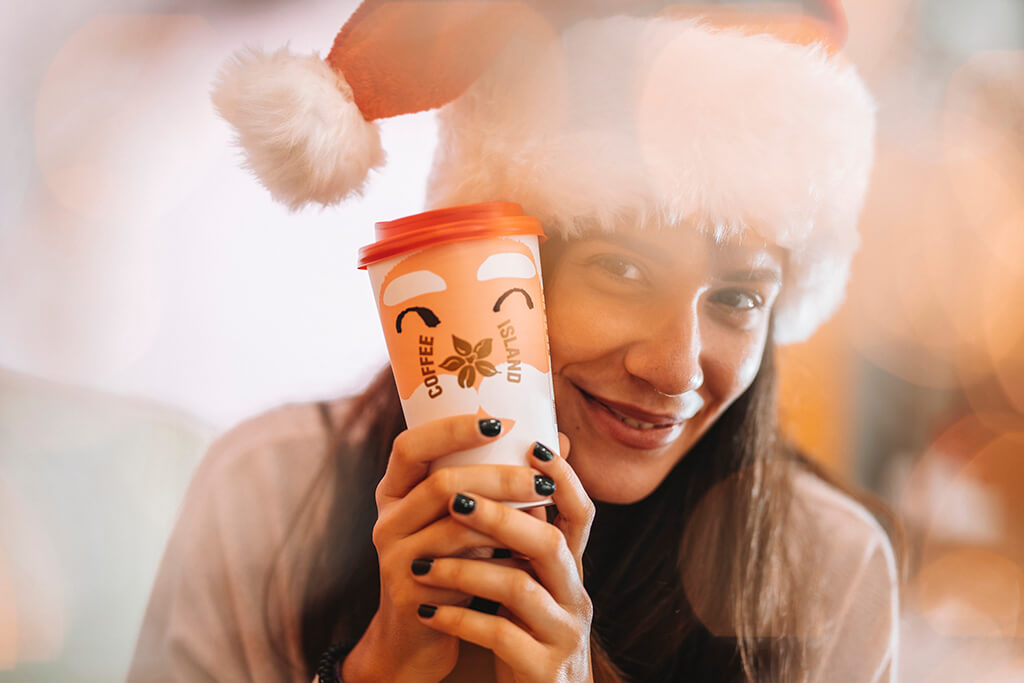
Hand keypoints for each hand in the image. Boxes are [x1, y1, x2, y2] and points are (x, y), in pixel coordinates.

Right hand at [341, 415, 554, 682]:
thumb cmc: (452, 565)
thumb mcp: (467, 521)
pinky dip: (497, 556)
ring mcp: (394, 557)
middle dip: (499, 477)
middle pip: (442, 482)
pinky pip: (461, 567)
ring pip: (455, 525)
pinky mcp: (409, 593)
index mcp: (395, 491)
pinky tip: (523, 552)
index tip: (500, 423)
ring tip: (542, 512)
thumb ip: (499, 483)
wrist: (420, 637)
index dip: (451, 430)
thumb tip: (558, 441)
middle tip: (541, 481)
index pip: (411, 446)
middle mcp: (387, 519)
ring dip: (505, 517)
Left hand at [411, 433, 596, 682]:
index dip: (564, 477)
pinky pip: (499, 636)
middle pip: (549, 544)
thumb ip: (521, 535)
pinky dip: (459, 619)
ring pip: (520, 589)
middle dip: (501, 517)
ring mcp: (562, 633)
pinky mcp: (542, 668)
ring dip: (467, 570)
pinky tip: (427, 610)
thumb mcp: (530, 580)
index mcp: (571, 568)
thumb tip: (501, 468)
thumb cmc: (525, 628)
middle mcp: (575, 596)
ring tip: (422, 563)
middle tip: (453, 501)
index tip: (532, 444)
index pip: (581, 513)